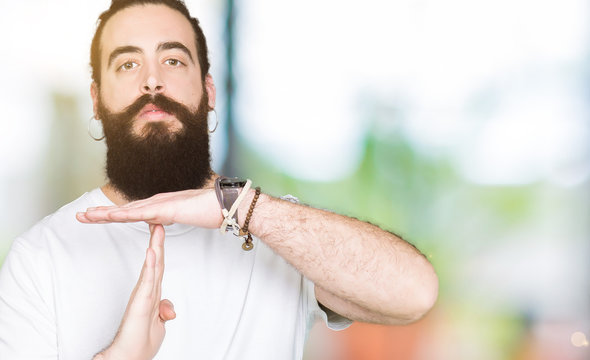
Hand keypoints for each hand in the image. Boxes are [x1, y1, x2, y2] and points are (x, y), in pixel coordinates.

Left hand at [77, 189, 221, 227]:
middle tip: (79, 216)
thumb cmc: (210, 210)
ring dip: (105, 213)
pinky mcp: (166, 209)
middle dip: (101, 213)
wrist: (225, 204)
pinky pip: (141, 213)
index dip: (112, 214)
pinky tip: (110, 217)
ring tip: (86, 216)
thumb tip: (160, 221)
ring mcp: (161, 204)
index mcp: (160, 205)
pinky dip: (123, 215)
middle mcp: (157, 202)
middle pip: (123, 209)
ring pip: (127, 210)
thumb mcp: (185, 216)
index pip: (131, 211)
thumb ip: (170, 217)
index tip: (95, 217)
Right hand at [95, 225, 174, 359]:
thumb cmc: (137, 343)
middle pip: (155, 262)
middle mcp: (147, 292)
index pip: (159, 267)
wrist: (125, 359)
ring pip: (152, 267)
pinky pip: (148, 281)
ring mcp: (143, 296)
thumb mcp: (158, 326)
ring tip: (156, 227)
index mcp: (151, 294)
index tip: (161, 231)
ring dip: (155, 246)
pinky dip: (151, 266)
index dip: (161, 249)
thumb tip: (170, 309)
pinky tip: (152, 252)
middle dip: (157, 241)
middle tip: (158, 220)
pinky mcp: (140, 304)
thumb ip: (163, 312)